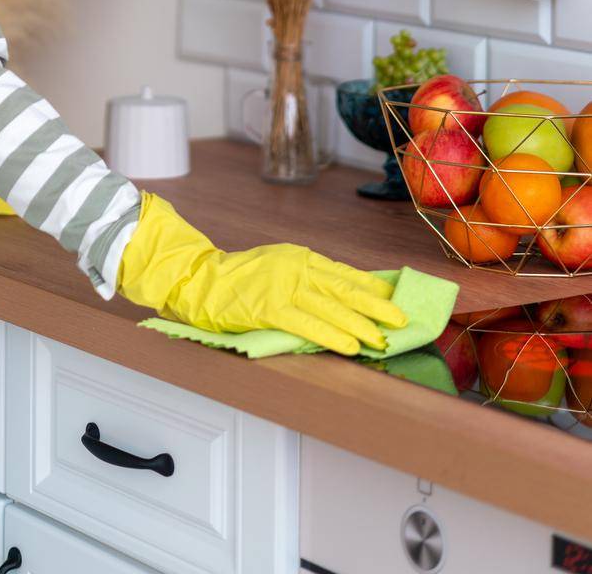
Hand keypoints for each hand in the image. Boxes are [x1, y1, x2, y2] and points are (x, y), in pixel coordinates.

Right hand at [116, 193, 407, 355]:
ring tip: (382, 340)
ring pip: (332, 308)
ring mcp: (283, 286)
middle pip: (345, 289)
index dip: (374, 289)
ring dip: (361, 325)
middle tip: (402, 320)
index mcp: (300, 257)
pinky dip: (332, 335)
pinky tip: (350, 345)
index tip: (397, 300)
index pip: (345, 274)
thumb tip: (344, 300)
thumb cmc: (239, 280)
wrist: (199, 280)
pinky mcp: (269, 308)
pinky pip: (308, 324)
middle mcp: (296, 267)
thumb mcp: (278, 269)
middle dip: (377, 307)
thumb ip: (307, 280)